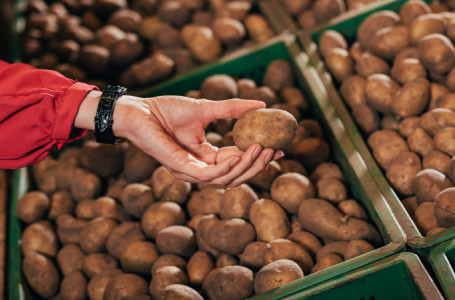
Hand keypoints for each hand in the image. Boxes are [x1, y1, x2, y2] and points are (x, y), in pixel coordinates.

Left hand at [75, 92, 282, 185]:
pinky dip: (227, 168)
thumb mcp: (207, 109)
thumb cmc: (167, 109)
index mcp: (206, 156)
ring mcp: (190, 171)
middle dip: (257, 165)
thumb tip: (261, 106)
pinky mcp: (180, 168)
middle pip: (236, 175)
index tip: (278, 148)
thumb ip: (232, 110)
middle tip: (275, 150)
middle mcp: (200, 168)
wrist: (140, 110)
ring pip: (225, 179)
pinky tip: (240, 155)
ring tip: (261, 148)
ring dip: (246, 165)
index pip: (237, 161)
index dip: (258, 157)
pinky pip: (208, 176)